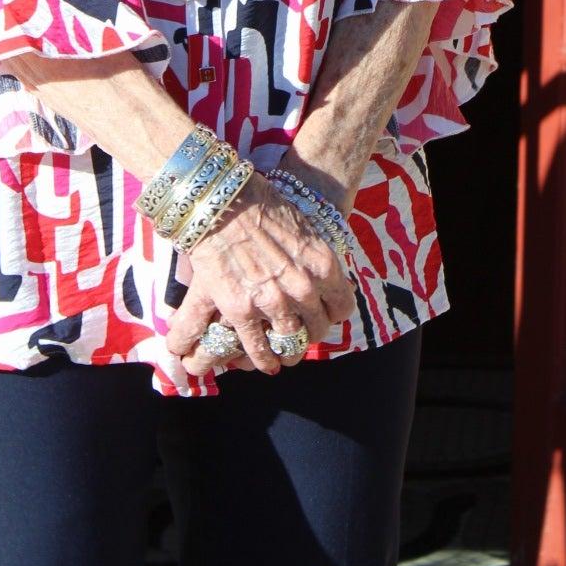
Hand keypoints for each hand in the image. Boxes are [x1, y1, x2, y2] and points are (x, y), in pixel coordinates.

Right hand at [166, 174, 356, 376]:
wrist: (223, 201)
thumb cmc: (261, 205)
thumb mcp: (303, 229)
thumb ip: (311, 259)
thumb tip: (315, 277)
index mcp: (323, 265)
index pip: (342, 307)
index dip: (332, 313)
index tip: (323, 314)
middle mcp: (304, 288)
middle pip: (318, 329)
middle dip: (310, 334)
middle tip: (301, 334)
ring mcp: (273, 302)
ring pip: (291, 343)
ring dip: (289, 352)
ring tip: (284, 356)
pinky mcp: (242, 311)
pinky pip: (259, 348)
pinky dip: (262, 359)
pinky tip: (265, 363)